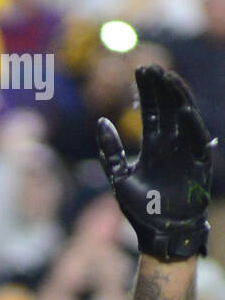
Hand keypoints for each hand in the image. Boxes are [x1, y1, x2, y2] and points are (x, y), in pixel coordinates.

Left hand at [97, 64, 215, 261]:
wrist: (160, 233)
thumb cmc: (141, 209)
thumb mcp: (119, 177)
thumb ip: (110, 152)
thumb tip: (101, 121)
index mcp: (154, 146)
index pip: (152, 111)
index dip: (147, 91)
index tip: (140, 70)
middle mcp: (171, 144)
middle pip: (168, 108)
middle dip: (160, 87)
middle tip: (151, 67)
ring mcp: (186, 152)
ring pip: (184, 118)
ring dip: (177, 98)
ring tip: (168, 79)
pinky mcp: (198, 164)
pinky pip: (196, 142)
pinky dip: (191, 127)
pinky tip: (184, 110)